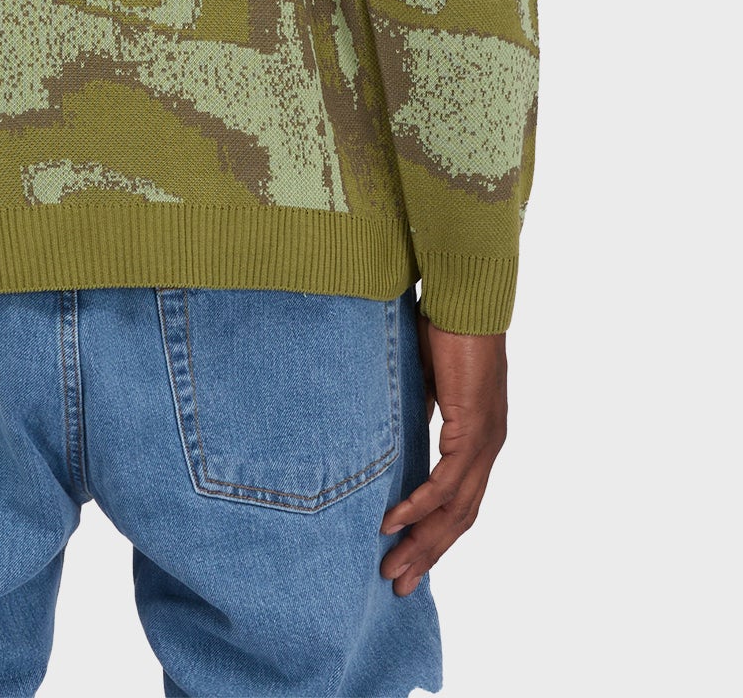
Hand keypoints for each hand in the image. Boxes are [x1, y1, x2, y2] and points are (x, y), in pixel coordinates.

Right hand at [379, 311, 507, 596]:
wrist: (467, 299)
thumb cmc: (447, 328)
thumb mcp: (427, 381)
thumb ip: (422, 412)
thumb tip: (396, 432)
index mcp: (480, 438)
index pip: (462, 502)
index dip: (437, 535)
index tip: (409, 558)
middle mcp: (489, 447)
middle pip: (461, 518)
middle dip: (429, 554)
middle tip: (399, 584)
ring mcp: (484, 441)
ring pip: (456, 510)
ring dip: (423, 542)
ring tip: (393, 567)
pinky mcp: (473, 428)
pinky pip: (445, 481)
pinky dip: (419, 505)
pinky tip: (394, 522)